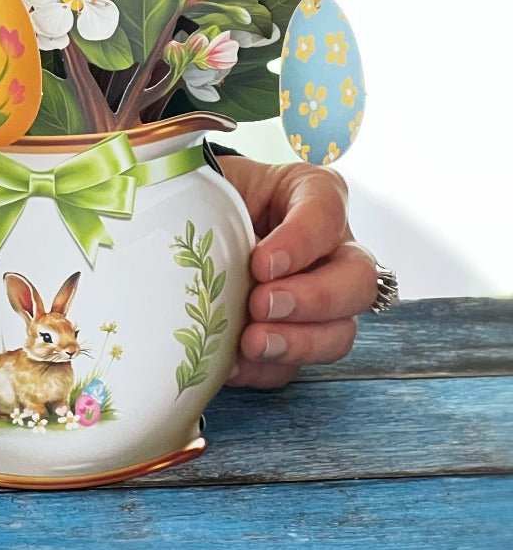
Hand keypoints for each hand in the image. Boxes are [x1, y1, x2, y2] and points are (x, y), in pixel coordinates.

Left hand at [217, 153, 378, 388]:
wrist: (190, 224)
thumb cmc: (211, 193)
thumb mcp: (215, 180)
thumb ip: (215, 193)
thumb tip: (195, 225)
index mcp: (314, 194)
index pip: (327, 211)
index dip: (301, 241)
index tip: (260, 262)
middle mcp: (333, 249)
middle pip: (359, 280)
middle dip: (314, 299)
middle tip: (261, 304)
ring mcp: (323, 300)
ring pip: (340, 332)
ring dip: (298, 343)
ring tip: (251, 343)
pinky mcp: (296, 338)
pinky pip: (296, 365)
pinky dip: (265, 368)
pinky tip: (233, 364)